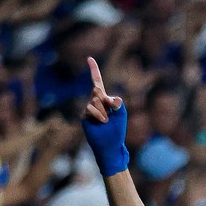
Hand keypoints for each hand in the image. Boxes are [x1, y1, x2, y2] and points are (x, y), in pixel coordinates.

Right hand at [81, 57, 129, 177]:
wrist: (110, 146)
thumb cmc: (117, 131)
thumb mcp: (121, 115)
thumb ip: (118, 105)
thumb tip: (112, 99)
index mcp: (104, 100)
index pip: (97, 82)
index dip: (94, 71)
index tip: (89, 58)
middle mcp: (95, 102)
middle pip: (97, 91)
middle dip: (105, 99)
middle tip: (110, 110)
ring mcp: (89, 109)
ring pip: (95, 100)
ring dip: (103, 110)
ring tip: (106, 121)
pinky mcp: (84, 116)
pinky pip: (91, 109)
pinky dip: (99, 115)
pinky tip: (102, 122)